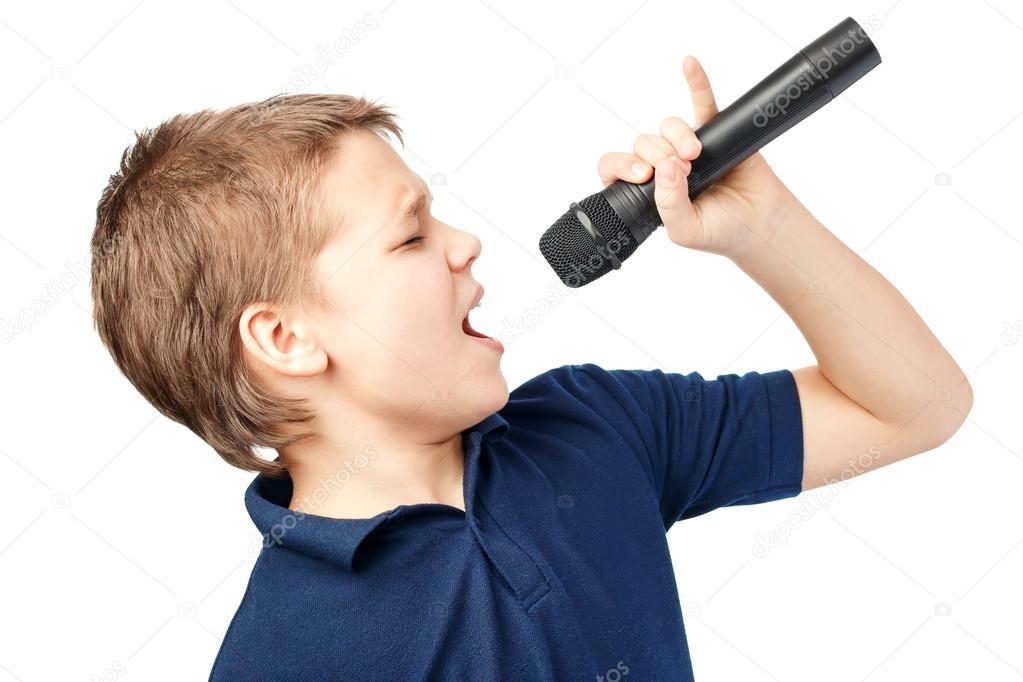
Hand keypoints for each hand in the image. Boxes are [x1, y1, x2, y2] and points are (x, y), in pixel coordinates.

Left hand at [596, 56, 801, 259]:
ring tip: (695, 155)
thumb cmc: (721, 231)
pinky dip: (696, 82)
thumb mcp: (685, 230)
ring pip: (668, 127)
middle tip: (682, 172)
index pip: (616, 168)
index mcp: (647, 190)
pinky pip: (703, 102)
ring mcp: (687, 148)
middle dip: (658, 155)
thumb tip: (664, 168)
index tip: (641, 174)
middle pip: (644, 143)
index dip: (622, 165)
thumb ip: (668, 205)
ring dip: (677, 136)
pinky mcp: (715, 132)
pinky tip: (689, 64)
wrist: (761, 225)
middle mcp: (663, 167)